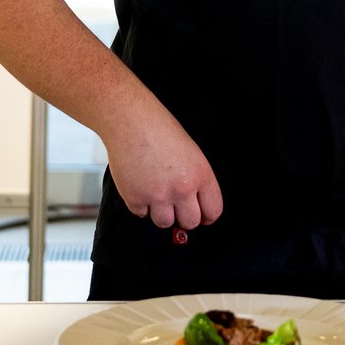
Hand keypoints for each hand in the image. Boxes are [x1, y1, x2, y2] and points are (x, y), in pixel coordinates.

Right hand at [105, 108, 222, 232]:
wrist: (131, 121)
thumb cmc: (160, 130)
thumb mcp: (192, 153)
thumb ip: (196, 180)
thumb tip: (195, 204)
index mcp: (201, 175)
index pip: (213, 211)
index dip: (207, 216)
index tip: (202, 216)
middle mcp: (182, 188)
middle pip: (190, 223)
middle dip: (184, 216)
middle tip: (176, 205)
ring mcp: (158, 196)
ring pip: (165, 223)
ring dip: (161, 213)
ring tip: (157, 193)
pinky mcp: (135, 198)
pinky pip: (141, 215)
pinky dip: (140, 205)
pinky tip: (141, 186)